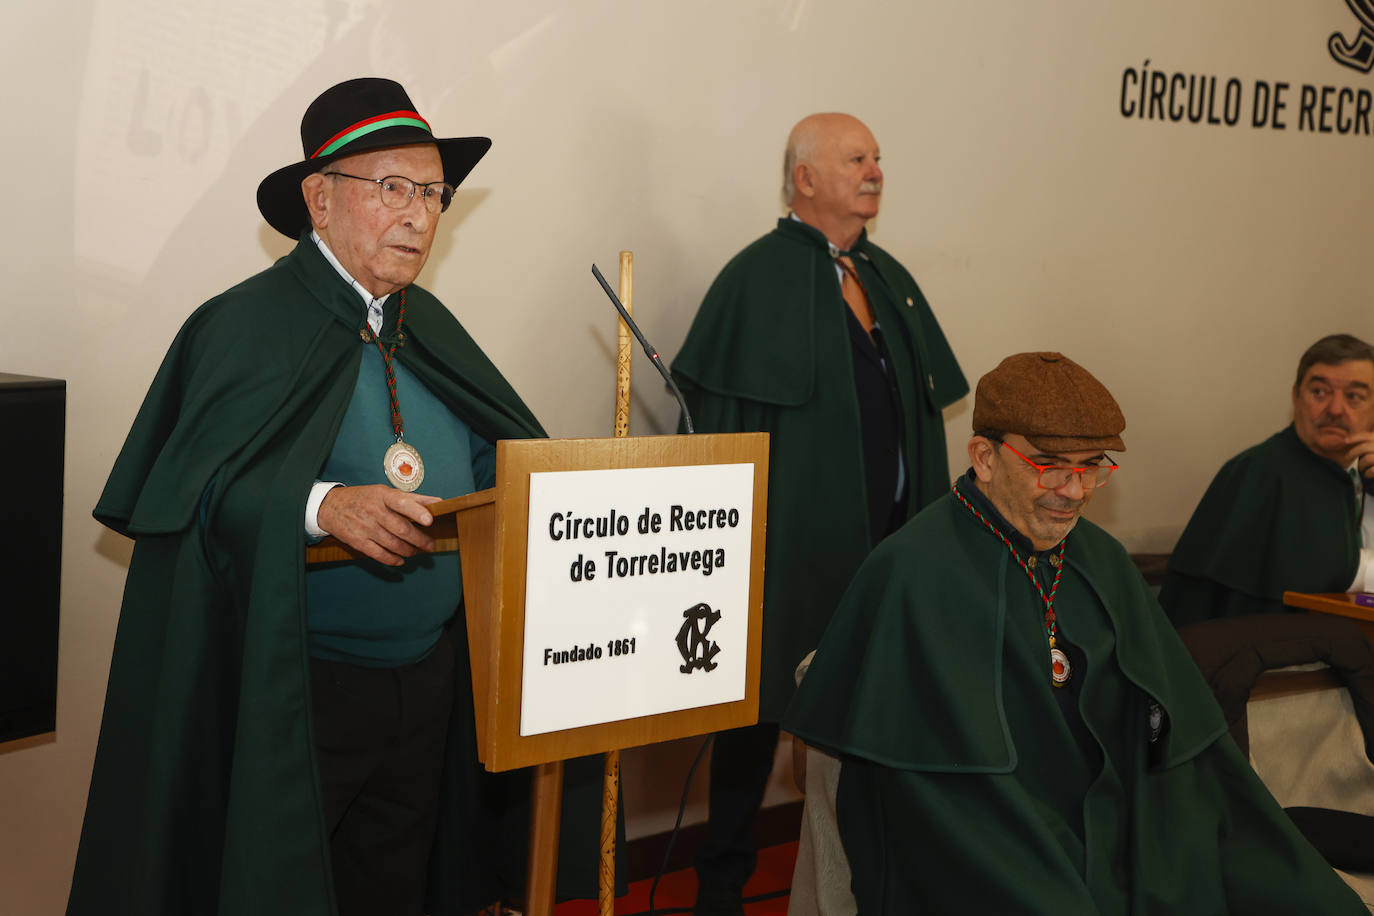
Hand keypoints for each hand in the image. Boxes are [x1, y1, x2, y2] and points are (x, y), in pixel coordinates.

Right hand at [317, 485, 441, 565]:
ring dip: (409, 550)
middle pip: (401, 529)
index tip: (430, 520)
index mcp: (383, 496)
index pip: (402, 502)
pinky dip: (393, 559)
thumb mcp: (385, 492)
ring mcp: (365, 527)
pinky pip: (379, 554)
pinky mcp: (358, 541)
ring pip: (393, 544)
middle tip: (430, 545)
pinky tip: (401, 560)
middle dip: (420, 540)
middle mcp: (374, 511)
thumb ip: (413, 498)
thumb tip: (438, 502)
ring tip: (417, 551)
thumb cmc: (364, 498)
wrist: (330, 506)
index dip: (417, 512)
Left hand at [1345, 431, 1373, 477]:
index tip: (1345, 441)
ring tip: (1361, 468)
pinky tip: (1367, 474)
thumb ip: (1367, 445)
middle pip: (1364, 447)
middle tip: (1347, 458)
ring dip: (1361, 465)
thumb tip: (1347, 441)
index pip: (1368, 436)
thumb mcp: (1372, 449)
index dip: (1356, 437)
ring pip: (1367, 459)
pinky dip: (1367, 473)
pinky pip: (1372, 471)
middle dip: (1353, 453)